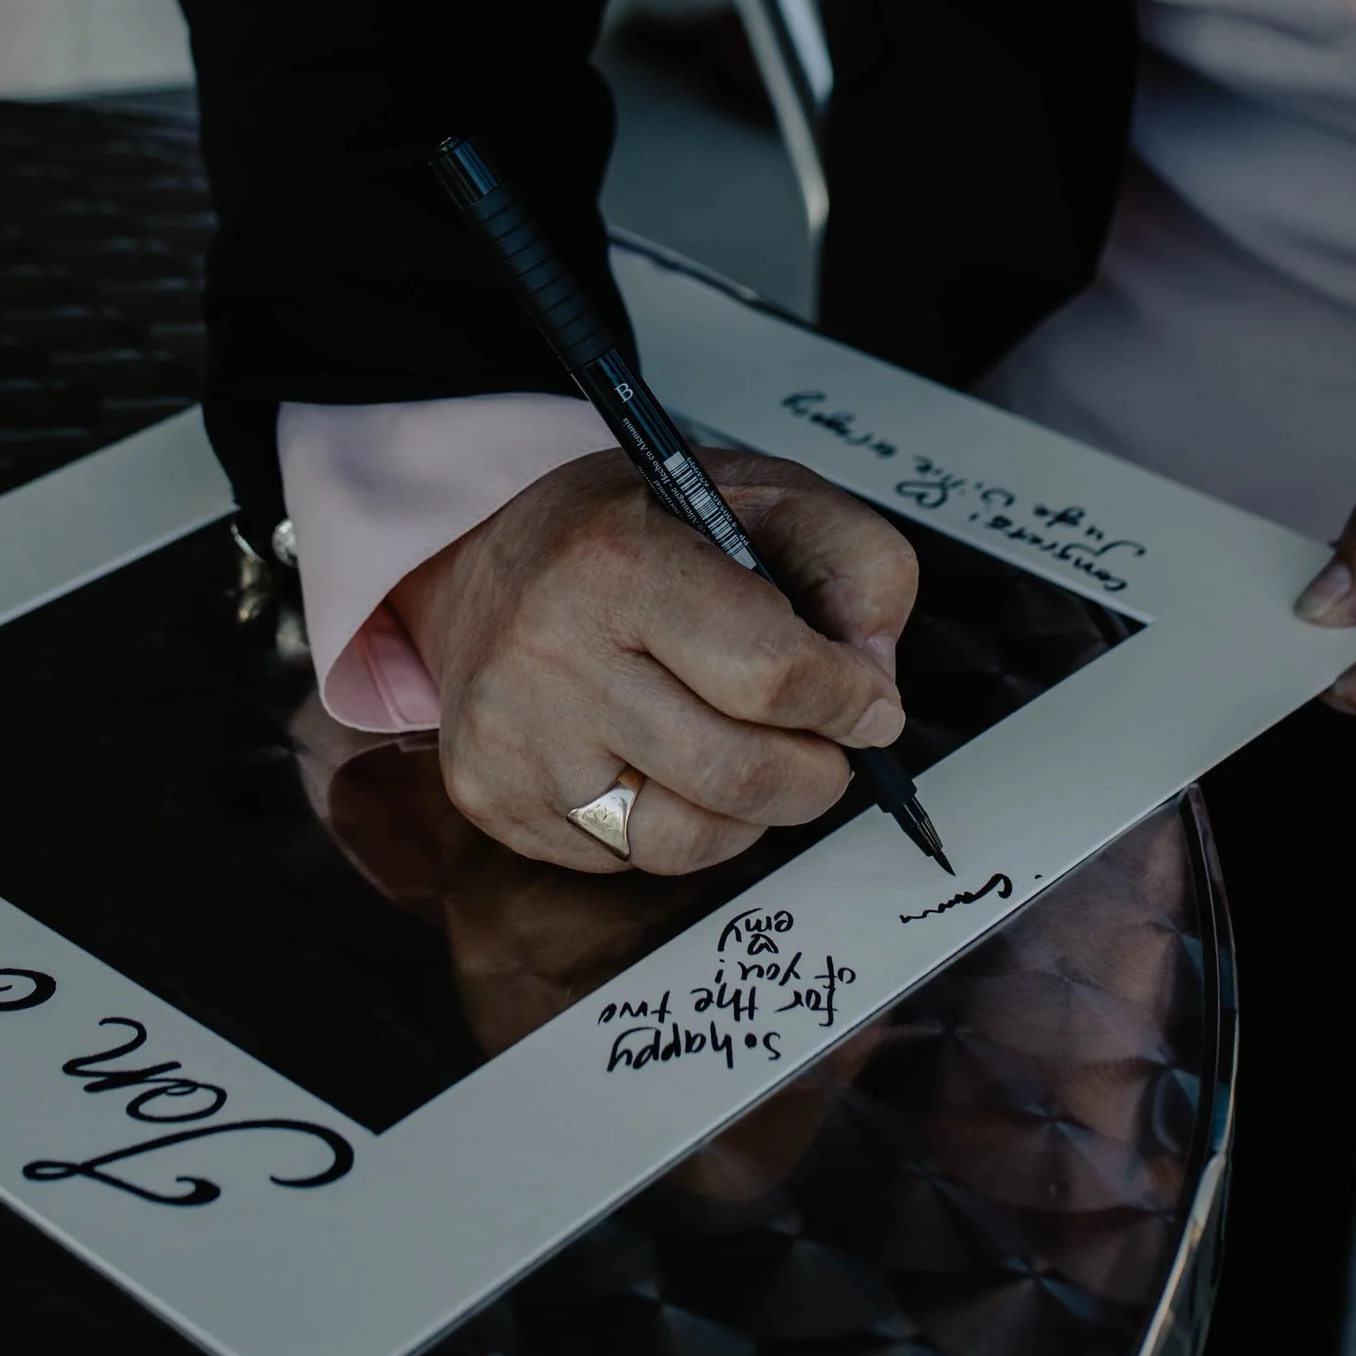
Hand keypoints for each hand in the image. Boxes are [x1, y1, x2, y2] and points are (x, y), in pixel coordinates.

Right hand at [395, 450, 917, 875]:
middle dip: (816, 771)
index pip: (770, 672)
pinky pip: (632, 863)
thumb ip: (851, 562)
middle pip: (741, 774)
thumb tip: (874, 683)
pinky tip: (671, 766)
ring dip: (753, 812)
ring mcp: (518, 743)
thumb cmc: (627, 531)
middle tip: (825, 742)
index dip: (848, 699)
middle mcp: (552, 657)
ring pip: (690, 841)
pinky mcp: (500, 804)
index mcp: (617, 562)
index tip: (870, 702)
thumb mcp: (756, 491)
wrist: (481, 570)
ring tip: (749, 751)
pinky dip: (682, 828)